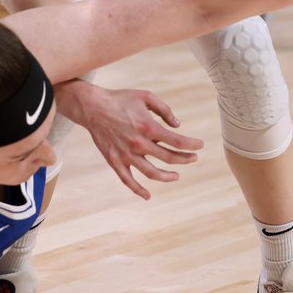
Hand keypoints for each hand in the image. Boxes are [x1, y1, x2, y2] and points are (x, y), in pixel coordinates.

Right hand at [58, 80, 203, 199]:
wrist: (92, 106)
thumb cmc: (120, 99)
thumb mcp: (146, 96)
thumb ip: (164, 110)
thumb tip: (178, 125)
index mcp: (148, 127)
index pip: (177, 141)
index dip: (192, 145)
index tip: (200, 146)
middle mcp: (139, 144)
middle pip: (169, 158)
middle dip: (185, 159)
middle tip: (193, 158)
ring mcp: (126, 154)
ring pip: (152, 173)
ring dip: (168, 177)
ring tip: (177, 175)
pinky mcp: (115, 160)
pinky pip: (128, 180)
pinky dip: (138, 190)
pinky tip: (148, 196)